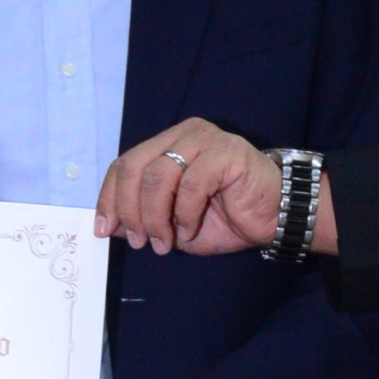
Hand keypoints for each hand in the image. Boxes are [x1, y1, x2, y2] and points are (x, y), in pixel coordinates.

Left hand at [95, 124, 285, 256]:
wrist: (274, 218)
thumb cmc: (225, 218)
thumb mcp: (172, 223)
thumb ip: (142, 217)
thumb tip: (108, 225)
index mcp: (166, 144)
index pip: (124, 164)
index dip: (109, 197)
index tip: (103, 230)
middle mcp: (182, 135)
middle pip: (134, 166)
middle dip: (128, 209)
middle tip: (137, 241)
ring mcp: (205, 139)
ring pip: (158, 176)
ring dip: (154, 217)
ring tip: (163, 243)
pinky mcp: (226, 152)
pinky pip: (191, 184)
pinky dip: (184, 214)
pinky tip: (189, 230)